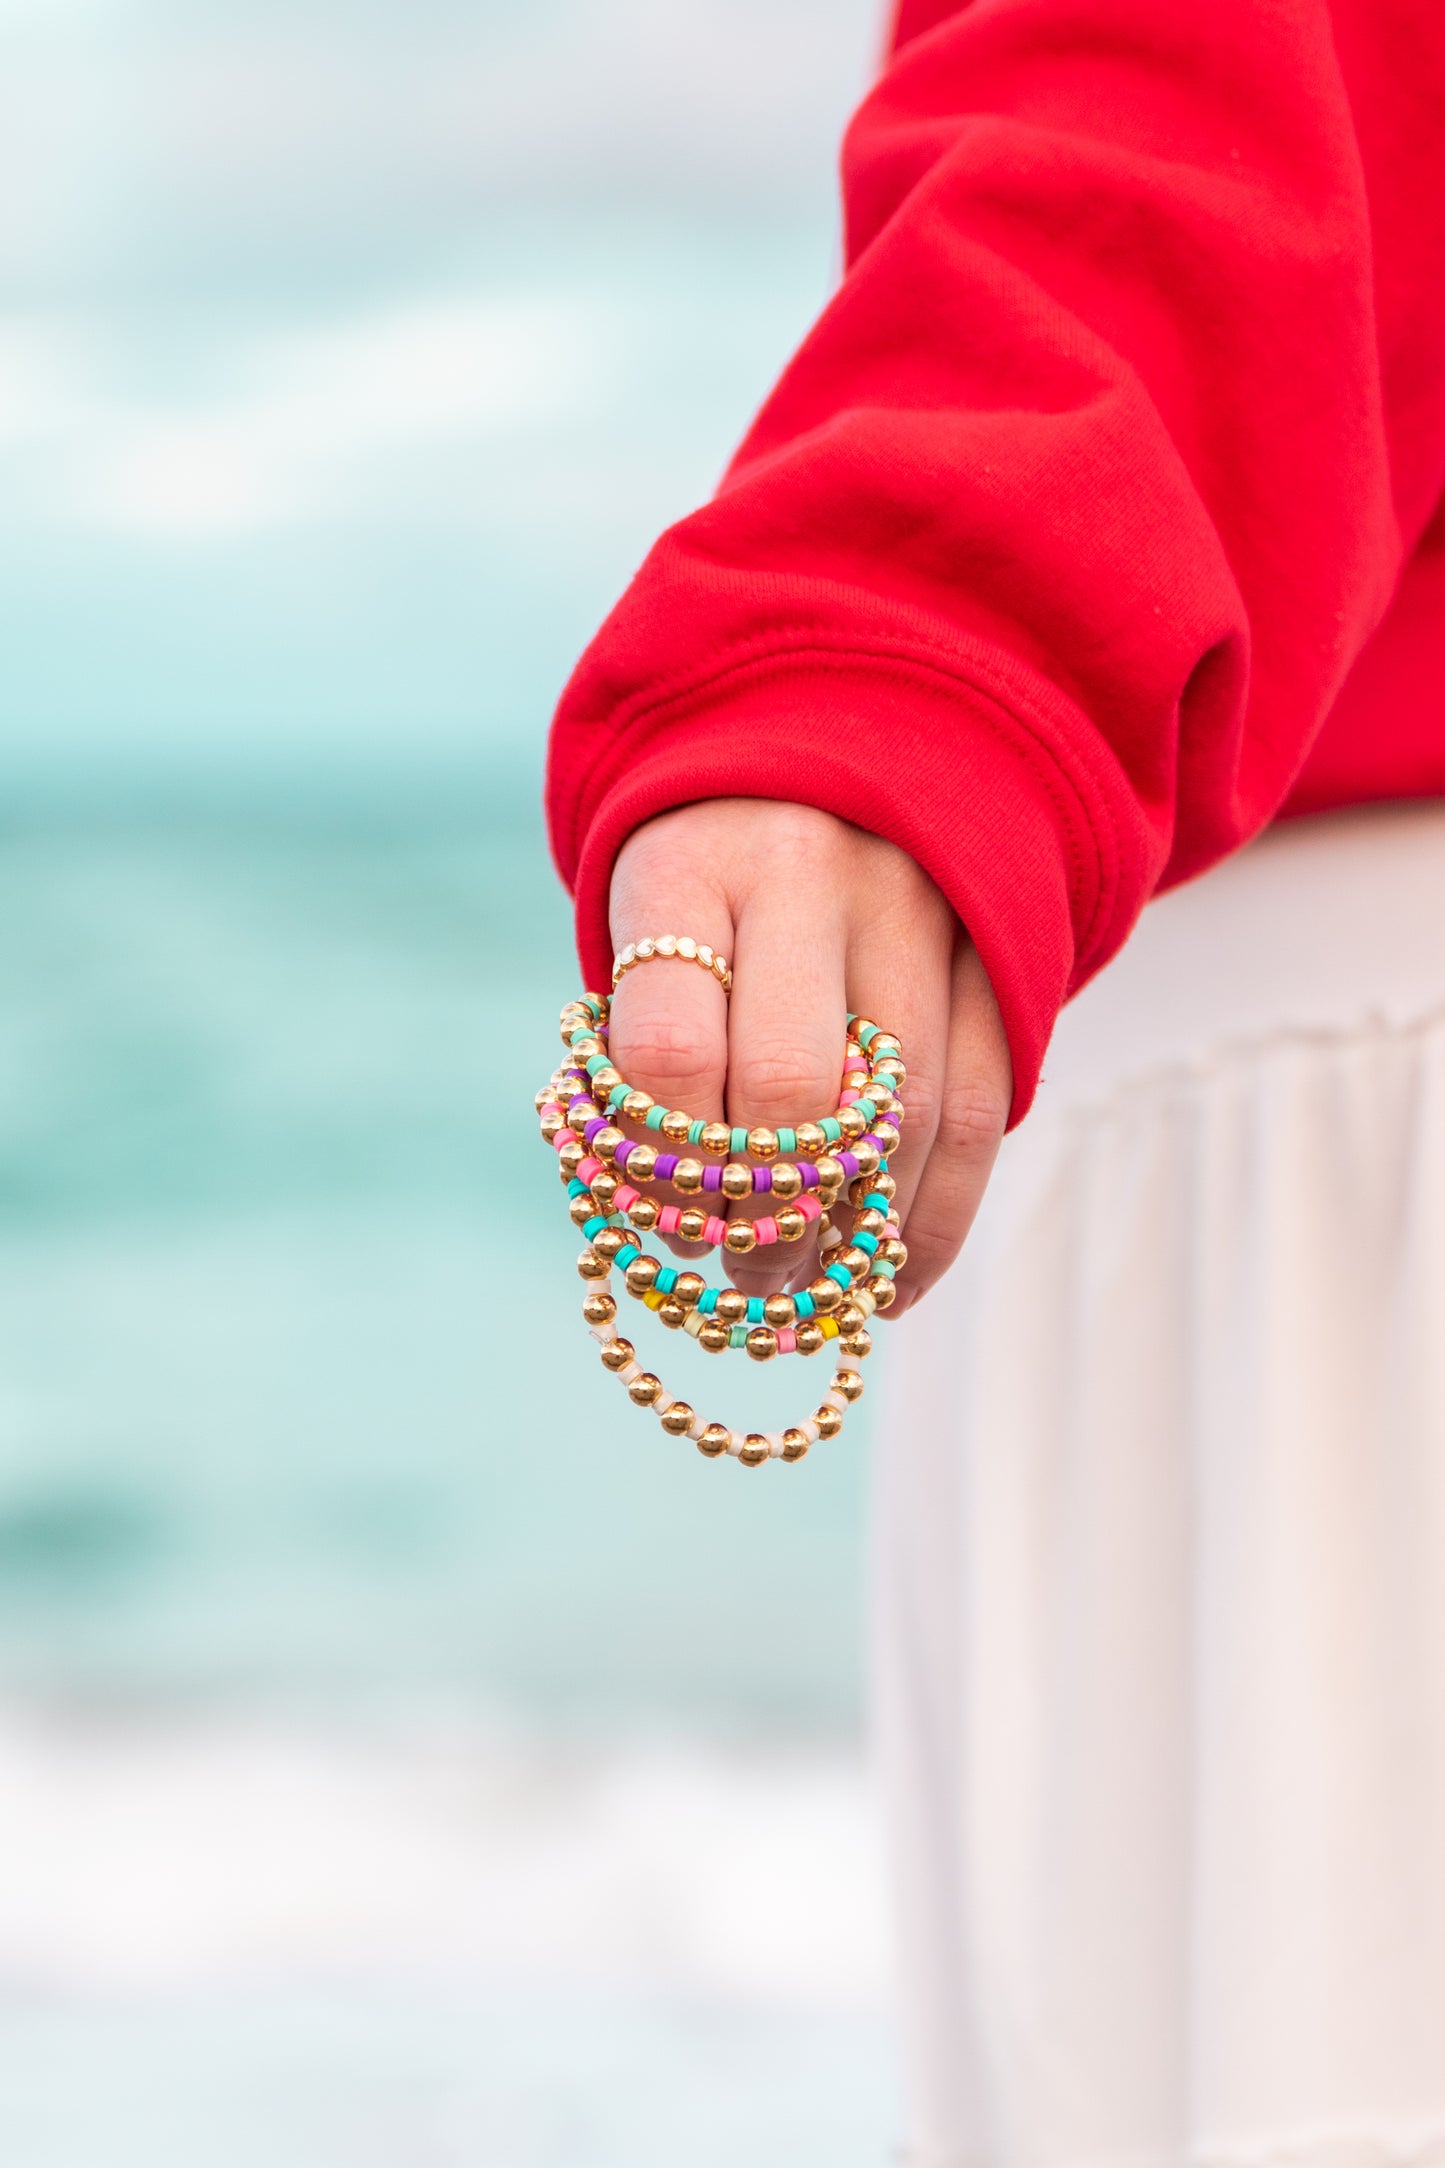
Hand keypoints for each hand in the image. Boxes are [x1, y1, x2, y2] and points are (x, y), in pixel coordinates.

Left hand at [607, 800, 1011, 1316]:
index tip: (668, 1222)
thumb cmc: (706, 887)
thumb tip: (679, 1224)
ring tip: (815, 1293)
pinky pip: (981, 1110)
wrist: (824, 755)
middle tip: (749, 1276)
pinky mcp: (991, 948)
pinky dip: (937, 1218)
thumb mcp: (644, 931)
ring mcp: (913, 908)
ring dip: (859, 1234)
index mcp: (689, 870)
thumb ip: (648, 1057)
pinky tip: (893, 1281)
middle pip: (795, 1087)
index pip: (667, 1050)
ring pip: (904, 1114)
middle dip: (769, 1218)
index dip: (665, 1167)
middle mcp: (806, 878)